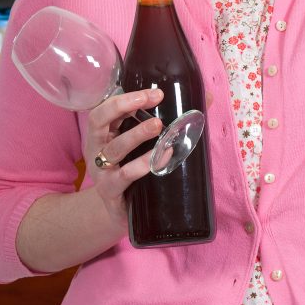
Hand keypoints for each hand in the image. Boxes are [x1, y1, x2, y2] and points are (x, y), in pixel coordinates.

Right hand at [84, 88, 163, 224]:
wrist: (117, 212)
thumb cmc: (132, 169)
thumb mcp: (142, 145)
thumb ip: (169, 121)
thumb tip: (208, 99)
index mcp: (103, 132)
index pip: (106, 106)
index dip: (126, 97)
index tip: (154, 92)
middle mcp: (96, 148)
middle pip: (99, 120)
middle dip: (124, 106)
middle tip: (154, 98)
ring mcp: (101, 170)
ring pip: (115, 148)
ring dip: (137, 134)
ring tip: (159, 126)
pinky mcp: (110, 190)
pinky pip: (126, 175)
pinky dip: (143, 164)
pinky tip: (163, 157)